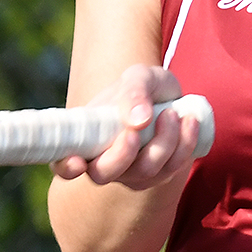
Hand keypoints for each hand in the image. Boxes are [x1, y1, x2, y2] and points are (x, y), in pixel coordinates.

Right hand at [50, 64, 203, 190]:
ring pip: (144, 171)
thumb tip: (138, 120)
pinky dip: (184, 144)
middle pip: (104, 175)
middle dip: (121, 156)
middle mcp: (103, 162)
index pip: (62, 164)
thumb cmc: (143, 86)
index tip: (77, 161)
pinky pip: (172, 168)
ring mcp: (131, 173)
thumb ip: (134, 92)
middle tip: (135, 130)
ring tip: (171, 112)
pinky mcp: (160, 174)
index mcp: (85, 139)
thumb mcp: (138, 77)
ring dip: (162, 141)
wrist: (170, 94)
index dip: (65, 167)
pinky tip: (189, 121)